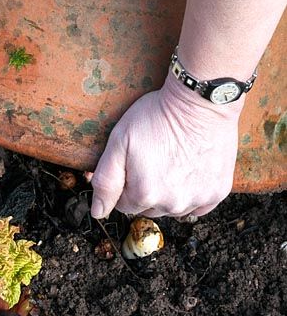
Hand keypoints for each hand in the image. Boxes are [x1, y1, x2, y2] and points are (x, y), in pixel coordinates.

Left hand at [86, 70, 244, 218]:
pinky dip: (192, 192)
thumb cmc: (156, 117)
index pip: (123, 204)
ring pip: (173, 208)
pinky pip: (198, 205)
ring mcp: (198, 200)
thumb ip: (106, 181)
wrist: (199, 102)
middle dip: (145, 189)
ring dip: (169, 192)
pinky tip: (190, 169)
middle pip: (149, 208)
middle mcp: (172, 205)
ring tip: (171, 161)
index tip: (132, 161)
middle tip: (152, 158)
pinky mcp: (218, 193)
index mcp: (144, 194)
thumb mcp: (119, 140)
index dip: (125, 182)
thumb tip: (98, 212)